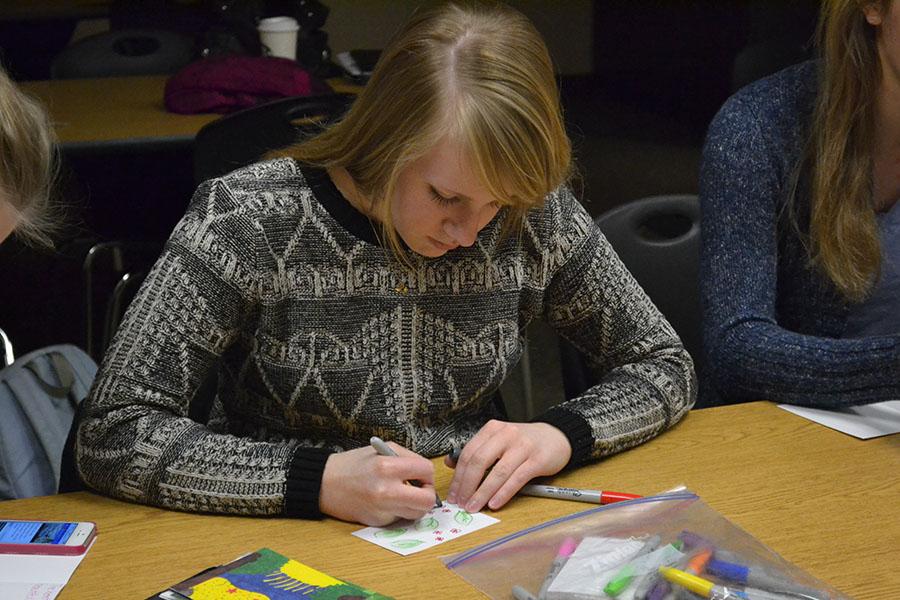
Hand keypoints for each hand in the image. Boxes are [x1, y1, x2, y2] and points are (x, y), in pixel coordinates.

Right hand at [319, 443, 436, 525]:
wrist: (325, 484)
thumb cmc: (353, 464)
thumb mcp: (381, 450)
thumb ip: (406, 459)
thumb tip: (425, 473)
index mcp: (387, 467)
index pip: (426, 471)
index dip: (427, 473)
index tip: (421, 474)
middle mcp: (386, 491)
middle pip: (427, 500)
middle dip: (428, 494)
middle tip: (419, 489)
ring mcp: (382, 509)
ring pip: (417, 513)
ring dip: (415, 505)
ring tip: (404, 495)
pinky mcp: (378, 522)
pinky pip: (400, 518)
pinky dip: (398, 510)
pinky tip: (386, 501)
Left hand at [445, 421, 571, 512]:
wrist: (556, 436)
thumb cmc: (523, 442)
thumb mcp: (498, 440)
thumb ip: (477, 451)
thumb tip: (450, 464)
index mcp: (492, 429)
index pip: (469, 453)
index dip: (458, 476)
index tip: (453, 494)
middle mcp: (506, 434)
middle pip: (480, 461)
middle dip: (467, 485)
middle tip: (461, 502)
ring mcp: (523, 446)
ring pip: (498, 472)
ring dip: (483, 493)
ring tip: (475, 506)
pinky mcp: (537, 460)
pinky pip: (517, 479)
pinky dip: (503, 493)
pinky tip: (494, 503)